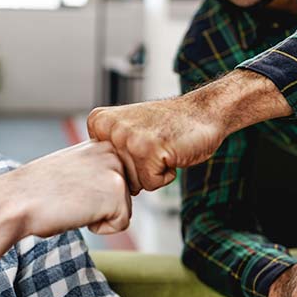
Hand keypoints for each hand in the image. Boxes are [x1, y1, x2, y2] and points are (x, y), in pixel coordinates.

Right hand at [0, 140, 130, 237]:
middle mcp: (112, 151)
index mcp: (101, 144)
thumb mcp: (73, 170)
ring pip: (123, 209)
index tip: (72, 190)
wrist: (17, 200)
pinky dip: (99, 228)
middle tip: (71, 197)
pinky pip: (121, 224)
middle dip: (100, 205)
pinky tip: (76, 212)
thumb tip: (118, 186)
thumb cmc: (38, 191)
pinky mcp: (117, 191)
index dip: (95, 195)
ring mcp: (116, 169)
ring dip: (99, 215)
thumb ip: (97, 170)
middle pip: (124, 196)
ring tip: (72, 202)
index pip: (117, 181)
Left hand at [87, 97, 225, 193]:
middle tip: (154, 144)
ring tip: (163, 147)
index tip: (139, 142)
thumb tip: (94, 184)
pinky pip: (152, 184)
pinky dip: (166, 175)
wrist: (202, 111)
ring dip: (152, 172)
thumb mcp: (126, 129)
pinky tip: (171, 152)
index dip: (125, 162)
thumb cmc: (167, 125)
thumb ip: (107, 150)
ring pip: (134, 183)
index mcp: (99, 122)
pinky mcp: (149, 152)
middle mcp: (110, 128)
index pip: (102, 167)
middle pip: (117, 177)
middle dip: (138, 169)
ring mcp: (129, 139)